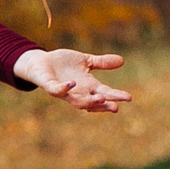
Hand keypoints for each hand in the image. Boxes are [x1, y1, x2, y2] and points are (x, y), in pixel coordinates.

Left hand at [14, 47, 130, 112]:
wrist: (41, 63)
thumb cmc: (63, 64)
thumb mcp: (86, 61)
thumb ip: (102, 63)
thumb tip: (122, 61)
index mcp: (88, 86)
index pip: (105, 93)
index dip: (115, 96)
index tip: (129, 98)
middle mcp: (77, 92)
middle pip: (93, 102)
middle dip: (104, 105)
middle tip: (115, 107)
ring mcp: (64, 92)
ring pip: (77, 102)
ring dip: (88, 102)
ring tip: (101, 98)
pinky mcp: (50, 87)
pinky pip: (57, 90)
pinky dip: (64, 88)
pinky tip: (72, 83)